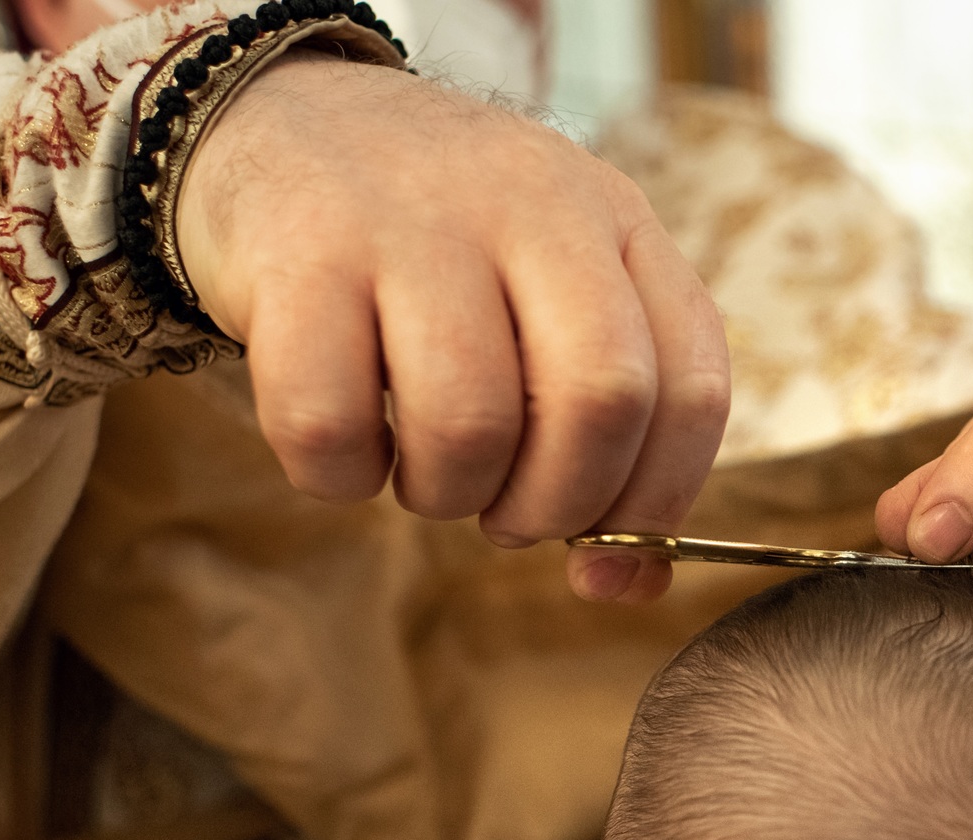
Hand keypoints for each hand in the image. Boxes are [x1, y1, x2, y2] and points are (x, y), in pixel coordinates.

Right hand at [178, 54, 729, 604]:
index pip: (691, 387)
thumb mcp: (552, 296)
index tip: (608, 551)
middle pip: (600, 402)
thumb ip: (612, 430)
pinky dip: (341, 477)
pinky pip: (332, 425)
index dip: (659, 500)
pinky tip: (348, 441)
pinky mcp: (296, 254)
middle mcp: (529, 206)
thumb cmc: (442, 252)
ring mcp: (411, 223)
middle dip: (559, 504)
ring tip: (426, 470)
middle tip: (509, 514)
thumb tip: (629, 586)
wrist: (280, 120)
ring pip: (471, 424)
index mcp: (616, 220)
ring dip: (448, 495)